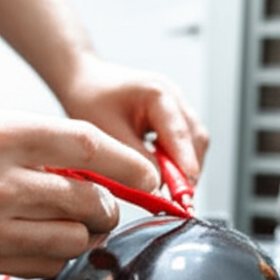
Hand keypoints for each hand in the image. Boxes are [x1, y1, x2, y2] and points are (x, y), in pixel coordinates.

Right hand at [0, 110, 158, 277]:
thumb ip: (40, 143)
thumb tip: (99, 167)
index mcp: (0, 136)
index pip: (86, 146)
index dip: (127, 164)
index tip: (147, 176)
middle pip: (87, 199)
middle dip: (109, 206)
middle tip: (105, 204)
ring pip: (73, 239)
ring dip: (87, 234)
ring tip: (77, 225)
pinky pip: (45, 265)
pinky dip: (59, 256)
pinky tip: (46, 241)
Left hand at [55, 53, 208, 184]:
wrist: (82, 79)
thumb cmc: (89, 98)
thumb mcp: (108, 133)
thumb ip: (135, 161)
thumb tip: (158, 188)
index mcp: (158, 93)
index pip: (180, 135)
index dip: (185, 167)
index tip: (185, 194)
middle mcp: (173, 97)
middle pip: (196, 140)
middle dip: (188, 171)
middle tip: (177, 200)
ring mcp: (175, 106)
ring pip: (194, 143)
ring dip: (183, 167)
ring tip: (167, 188)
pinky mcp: (171, 117)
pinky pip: (183, 142)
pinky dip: (175, 160)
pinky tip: (161, 172)